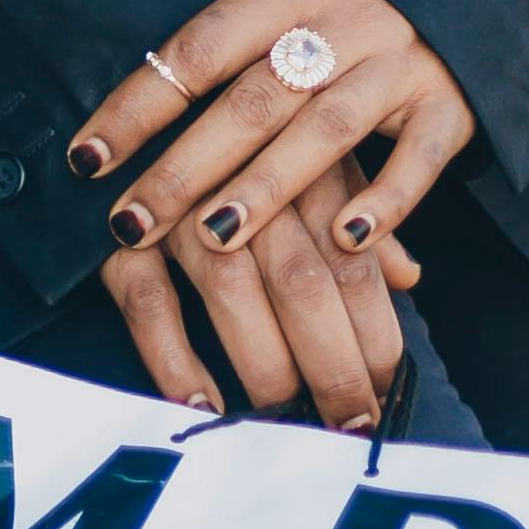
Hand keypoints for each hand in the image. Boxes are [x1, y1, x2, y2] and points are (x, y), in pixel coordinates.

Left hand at [74, 0, 477, 427]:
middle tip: (130, 222)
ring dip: (269, 185)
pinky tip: (347, 240)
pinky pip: (421, 156)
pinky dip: (389, 200)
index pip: (200, 46)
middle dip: (186, 166)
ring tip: (212, 239)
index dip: (140, 101)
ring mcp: (398, 63)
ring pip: (325, 129)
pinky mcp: (449, 103)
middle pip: (251, 100)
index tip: (87, 156)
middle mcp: (340, 23)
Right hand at [100, 162, 420, 429]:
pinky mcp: (121, 234)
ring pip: (232, 290)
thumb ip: (360, 215)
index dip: (375, 332)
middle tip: (348, 423)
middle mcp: (244, 183)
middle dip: (332, 363)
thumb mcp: (312, 158)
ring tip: (287, 420)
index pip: (350, 259)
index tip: (387, 391)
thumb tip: (407, 276)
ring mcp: (179, 207)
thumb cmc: (239, 142)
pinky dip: (174, 357)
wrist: (131, 105)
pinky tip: (202, 403)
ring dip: (264, 365)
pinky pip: (148, 302)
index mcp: (301, 165)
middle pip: (301, 281)